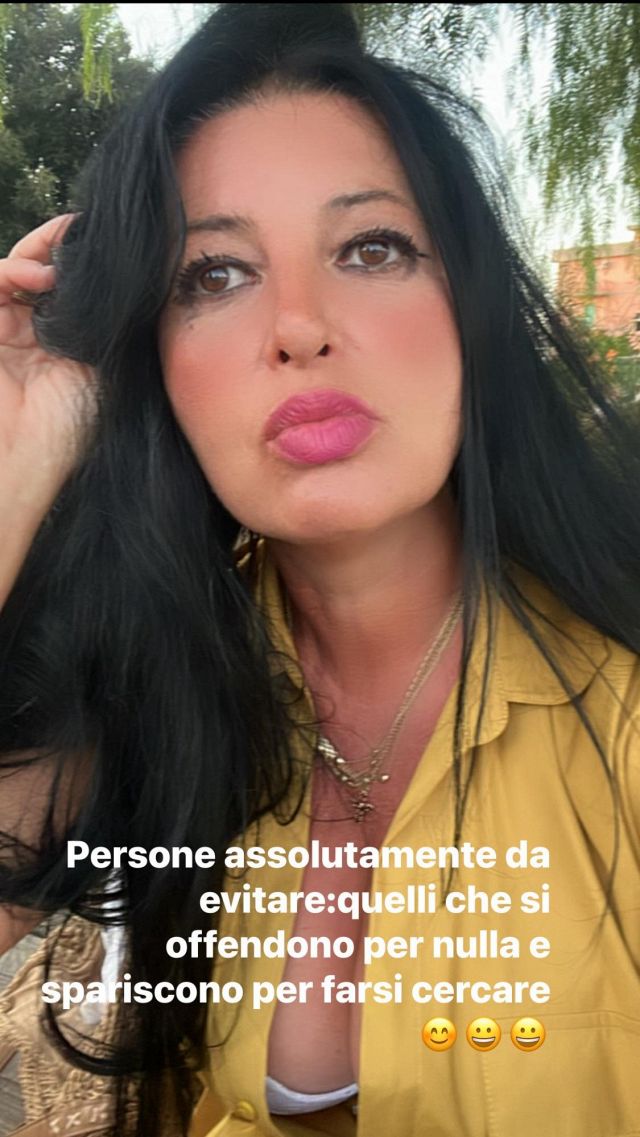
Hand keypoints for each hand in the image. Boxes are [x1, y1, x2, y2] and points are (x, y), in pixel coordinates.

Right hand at [0, 214, 98, 509]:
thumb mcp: (103, 368)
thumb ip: (106, 321)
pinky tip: (33, 278)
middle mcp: (36, 331)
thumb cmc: (67, 429)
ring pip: (17, 267)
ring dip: (38, 255)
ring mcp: (6, 328)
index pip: (77, 287)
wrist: (20, 461)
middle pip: (47, 267)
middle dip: (63, 249)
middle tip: (80, 242)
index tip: (107, 250)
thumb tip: (119, 276)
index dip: (87, 263)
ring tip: (53, 274)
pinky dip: (9, 268)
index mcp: (69, 342)